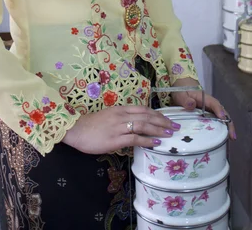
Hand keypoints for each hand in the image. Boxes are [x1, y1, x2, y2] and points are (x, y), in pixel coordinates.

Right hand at [62, 105, 181, 153]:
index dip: (157, 113)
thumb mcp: (108, 117)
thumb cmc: (90, 125)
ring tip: (170, 134)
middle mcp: (122, 115)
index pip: (143, 109)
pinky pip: (135, 138)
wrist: (75, 130)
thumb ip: (121, 119)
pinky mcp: (116, 139)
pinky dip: (147, 140)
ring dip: (159, 129)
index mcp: (120, 109)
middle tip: (176, 126)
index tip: (167, 118)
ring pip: (144, 125)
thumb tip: (134, 126)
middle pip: (147, 116)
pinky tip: (156, 143)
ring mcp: (119, 127)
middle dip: (163, 121)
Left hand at [171, 78, 235, 139]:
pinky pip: (216, 122)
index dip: (219, 111)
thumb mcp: (181, 94)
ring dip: (227, 128)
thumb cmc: (182, 91)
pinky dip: (220, 130)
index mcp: (206, 98)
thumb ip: (186, 99)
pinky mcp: (208, 116)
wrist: (182, 89)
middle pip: (223, 113)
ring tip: (230, 139)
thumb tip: (191, 104)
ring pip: (222, 119)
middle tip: (232, 136)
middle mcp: (211, 105)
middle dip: (229, 124)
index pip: (215, 104)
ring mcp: (210, 111)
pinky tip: (221, 138)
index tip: (223, 118)